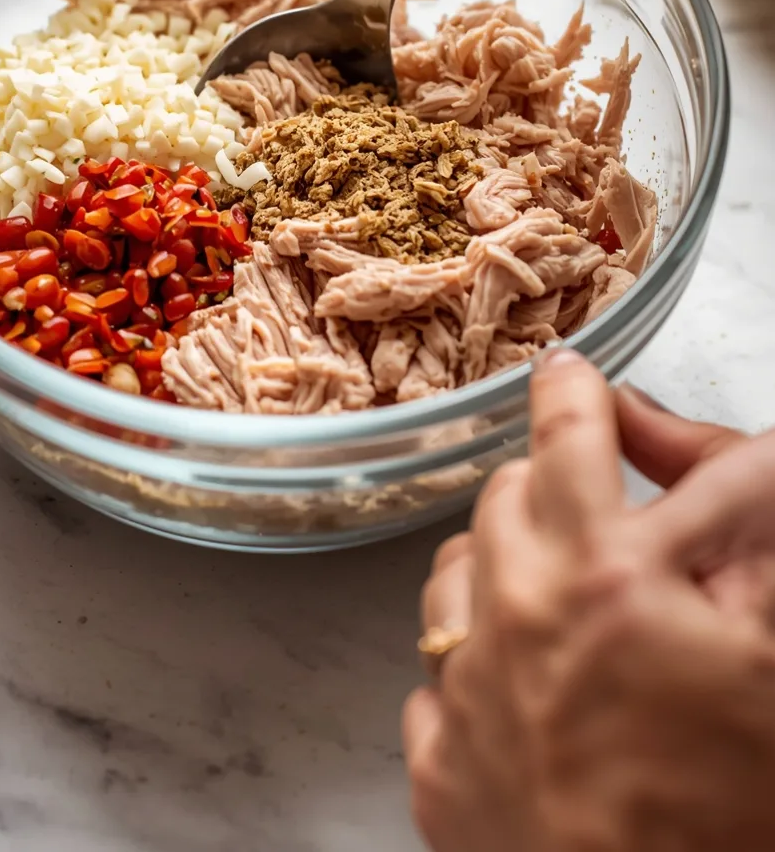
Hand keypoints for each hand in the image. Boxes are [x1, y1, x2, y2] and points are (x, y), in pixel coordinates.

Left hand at [403, 353, 774, 851]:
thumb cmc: (734, 806)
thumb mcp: (767, 646)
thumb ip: (743, 524)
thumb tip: (721, 451)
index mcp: (605, 576)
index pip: (577, 431)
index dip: (578, 388)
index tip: (569, 367)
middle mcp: (516, 616)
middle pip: (510, 488)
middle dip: (549, 473)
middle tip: (586, 486)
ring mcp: (467, 691)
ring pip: (457, 563)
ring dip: (503, 553)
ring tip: (554, 575)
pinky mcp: (439, 765)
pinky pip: (432, 666)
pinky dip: (470, 652)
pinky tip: (517, 672)